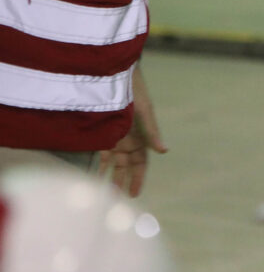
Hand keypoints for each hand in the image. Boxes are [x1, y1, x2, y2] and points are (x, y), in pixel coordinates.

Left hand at [98, 63, 166, 196]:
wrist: (114, 70)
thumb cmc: (133, 88)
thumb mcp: (144, 110)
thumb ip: (151, 131)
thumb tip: (164, 150)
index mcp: (140, 134)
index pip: (141, 162)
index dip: (138, 178)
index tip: (133, 195)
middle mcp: (127, 137)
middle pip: (126, 165)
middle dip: (122, 181)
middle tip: (115, 200)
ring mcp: (113, 134)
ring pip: (112, 161)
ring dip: (109, 176)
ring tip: (102, 193)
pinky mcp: (99, 130)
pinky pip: (99, 152)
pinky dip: (97, 164)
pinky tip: (90, 175)